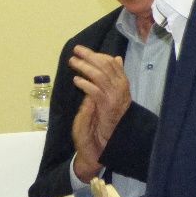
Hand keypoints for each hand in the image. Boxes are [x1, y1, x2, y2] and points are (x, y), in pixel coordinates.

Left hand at [69, 46, 130, 180]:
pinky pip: (96, 91)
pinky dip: (85, 84)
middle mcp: (121, 90)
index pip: (112, 64)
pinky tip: (76, 81)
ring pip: (100, 76)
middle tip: (76, 50)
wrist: (104, 146)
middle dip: (90, 56)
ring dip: (85, 67)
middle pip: (106, 66)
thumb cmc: (103, 123)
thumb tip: (113, 62)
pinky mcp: (107, 108)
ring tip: (73, 63)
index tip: (84, 50)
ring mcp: (115, 99)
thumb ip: (106, 81)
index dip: (98, 55)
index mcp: (122, 86)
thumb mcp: (104, 98)